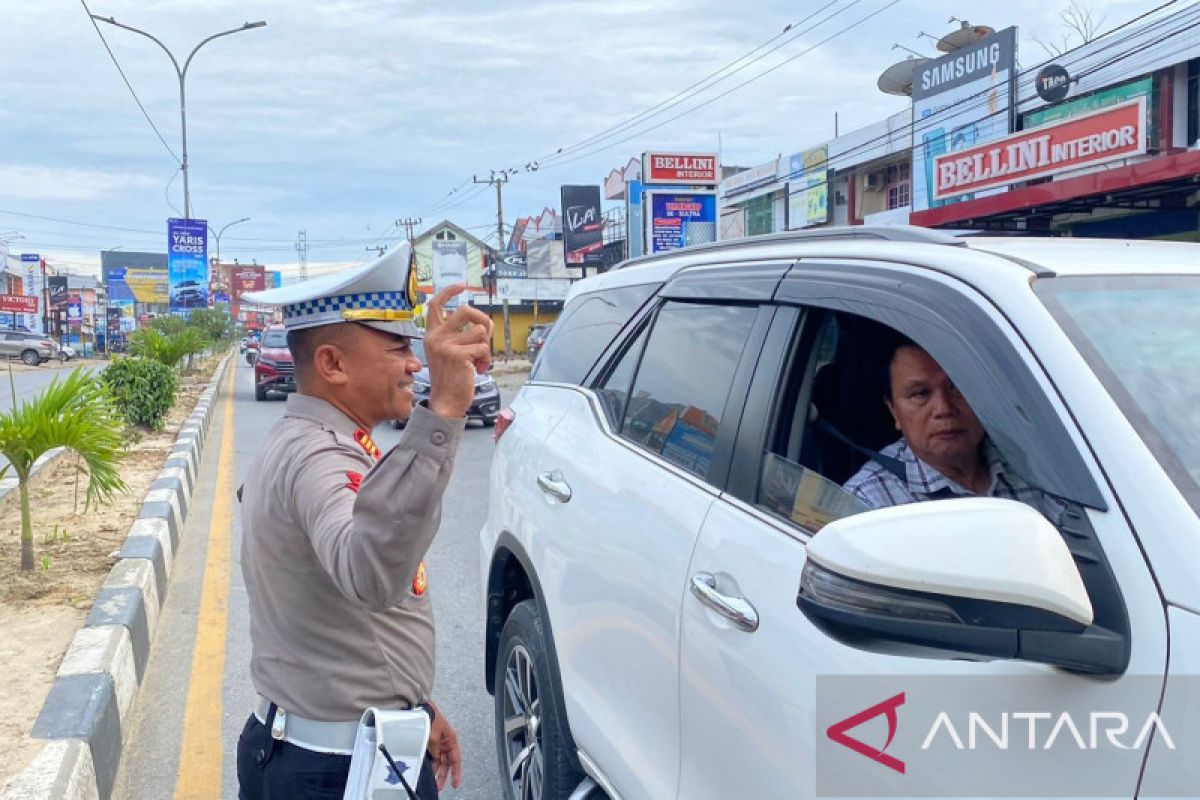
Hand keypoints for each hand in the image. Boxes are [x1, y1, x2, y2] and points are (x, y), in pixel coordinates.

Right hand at [423, 284, 492, 418]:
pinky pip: (483, 348)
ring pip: (479, 331)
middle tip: (486, 335)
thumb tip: (483, 324)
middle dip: (483, 320)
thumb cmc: (451, 379)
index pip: (436, 304)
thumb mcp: (449, 353)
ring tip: (478, 361)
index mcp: (432, 335)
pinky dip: (486, 359)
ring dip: (485, 346)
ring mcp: (446, 345)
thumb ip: (459, 336)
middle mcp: (436, 337)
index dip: (449, 291)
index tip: (462, 286)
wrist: (445, 403)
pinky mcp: (458, 355)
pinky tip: (479, 369)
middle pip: (466, 310)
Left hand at [425, 701, 462, 790]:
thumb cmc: (429, 717)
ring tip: (430, 781)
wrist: (418, 706)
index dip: (456, 773)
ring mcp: (436, 742)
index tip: (455, 784)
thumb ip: (435, 750)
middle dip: (443, 775)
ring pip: (437, 760)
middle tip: (438, 786)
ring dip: (435, 770)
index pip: (456, 760)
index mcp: (451, 739)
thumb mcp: (433, 736)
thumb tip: (435, 760)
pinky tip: (424, 770)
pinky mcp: (428, 741)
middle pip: (446, 762)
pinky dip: (428, 763)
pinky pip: (430, 756)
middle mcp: (445, 742)